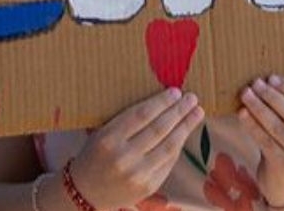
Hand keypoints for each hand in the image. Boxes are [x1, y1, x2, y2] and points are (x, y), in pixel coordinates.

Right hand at [68, 88, 203, 209]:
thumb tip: (161, 102)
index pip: (142, 115)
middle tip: (192, 98)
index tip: (176, 91)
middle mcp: (123, 157)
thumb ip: (127, 121)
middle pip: (159, 129)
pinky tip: (185, 133)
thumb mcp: (102, 133)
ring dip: (186, 127)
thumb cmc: (95, 154)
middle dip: (179, 111)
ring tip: (197, 112)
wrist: (86, 192)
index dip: (162, 102)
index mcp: (108, 139)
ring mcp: (137, 174)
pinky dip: (178, 145)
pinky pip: (168, 162)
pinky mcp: (148, 186)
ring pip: (168, 146)